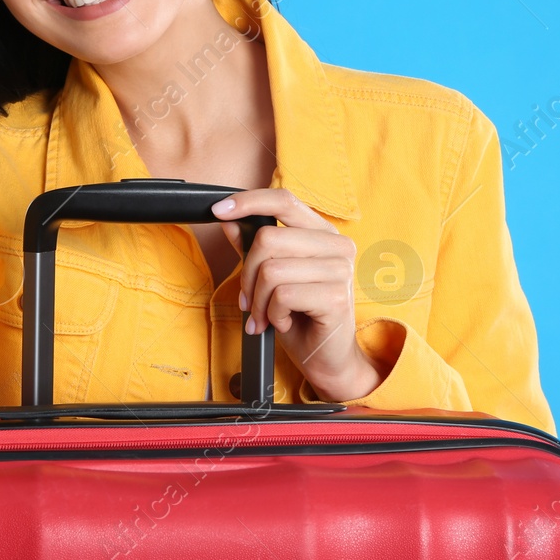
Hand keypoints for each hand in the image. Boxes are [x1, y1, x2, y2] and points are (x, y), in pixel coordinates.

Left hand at [211, 189, 389, 401]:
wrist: (325, 358)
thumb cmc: (300, 316)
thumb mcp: (270, 278)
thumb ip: (252, 246)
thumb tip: (228, 219)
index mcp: (322, 232)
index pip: (284, 200)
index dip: (248, 201)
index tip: (219, 210)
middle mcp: (337, 245)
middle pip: (267, 239)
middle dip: (247, 275)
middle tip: (250, 301)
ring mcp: (340, 270)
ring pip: (271, 270)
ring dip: (258, 301)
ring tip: (265, 316)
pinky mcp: (336, 297)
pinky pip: (282, 296)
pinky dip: (272, 315)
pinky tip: (283, 322)